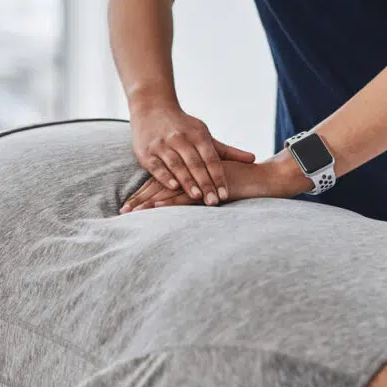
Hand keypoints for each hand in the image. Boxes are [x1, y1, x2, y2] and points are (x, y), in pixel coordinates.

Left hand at [121, 152, 310, 212]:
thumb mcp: (217, 188)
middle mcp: (191, 173)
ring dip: (148, 202)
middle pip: (159, 186)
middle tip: (123, 213)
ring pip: (168, 190)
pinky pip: (185, 195)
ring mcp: (198, 179)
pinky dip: (168, 201)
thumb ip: (202, 195)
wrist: (264, 179)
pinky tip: (154, 207)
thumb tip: (189, 205)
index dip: (145, 194)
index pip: (162, 183)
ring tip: (131, 214)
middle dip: (140, 200)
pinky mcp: (206, 187)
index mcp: (191, 172)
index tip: (129, 207)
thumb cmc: (243, 184)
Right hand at [130, 102, 254, 206]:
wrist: (151, 107)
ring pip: (177, 165)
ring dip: (188, 181)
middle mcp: (180, 139)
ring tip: (198, 196)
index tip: (225, 194)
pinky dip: (165, 176)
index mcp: (197, 135)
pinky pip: (157, 166)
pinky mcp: (147, 152)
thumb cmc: (183, 126)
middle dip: (206, 183)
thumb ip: (227, 150)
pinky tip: (174, 187)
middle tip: (214, 201)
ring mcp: (163, 145)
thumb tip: (253, 159)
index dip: (219, 177)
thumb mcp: (204, 134)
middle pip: (196, 164)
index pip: (211, 159)